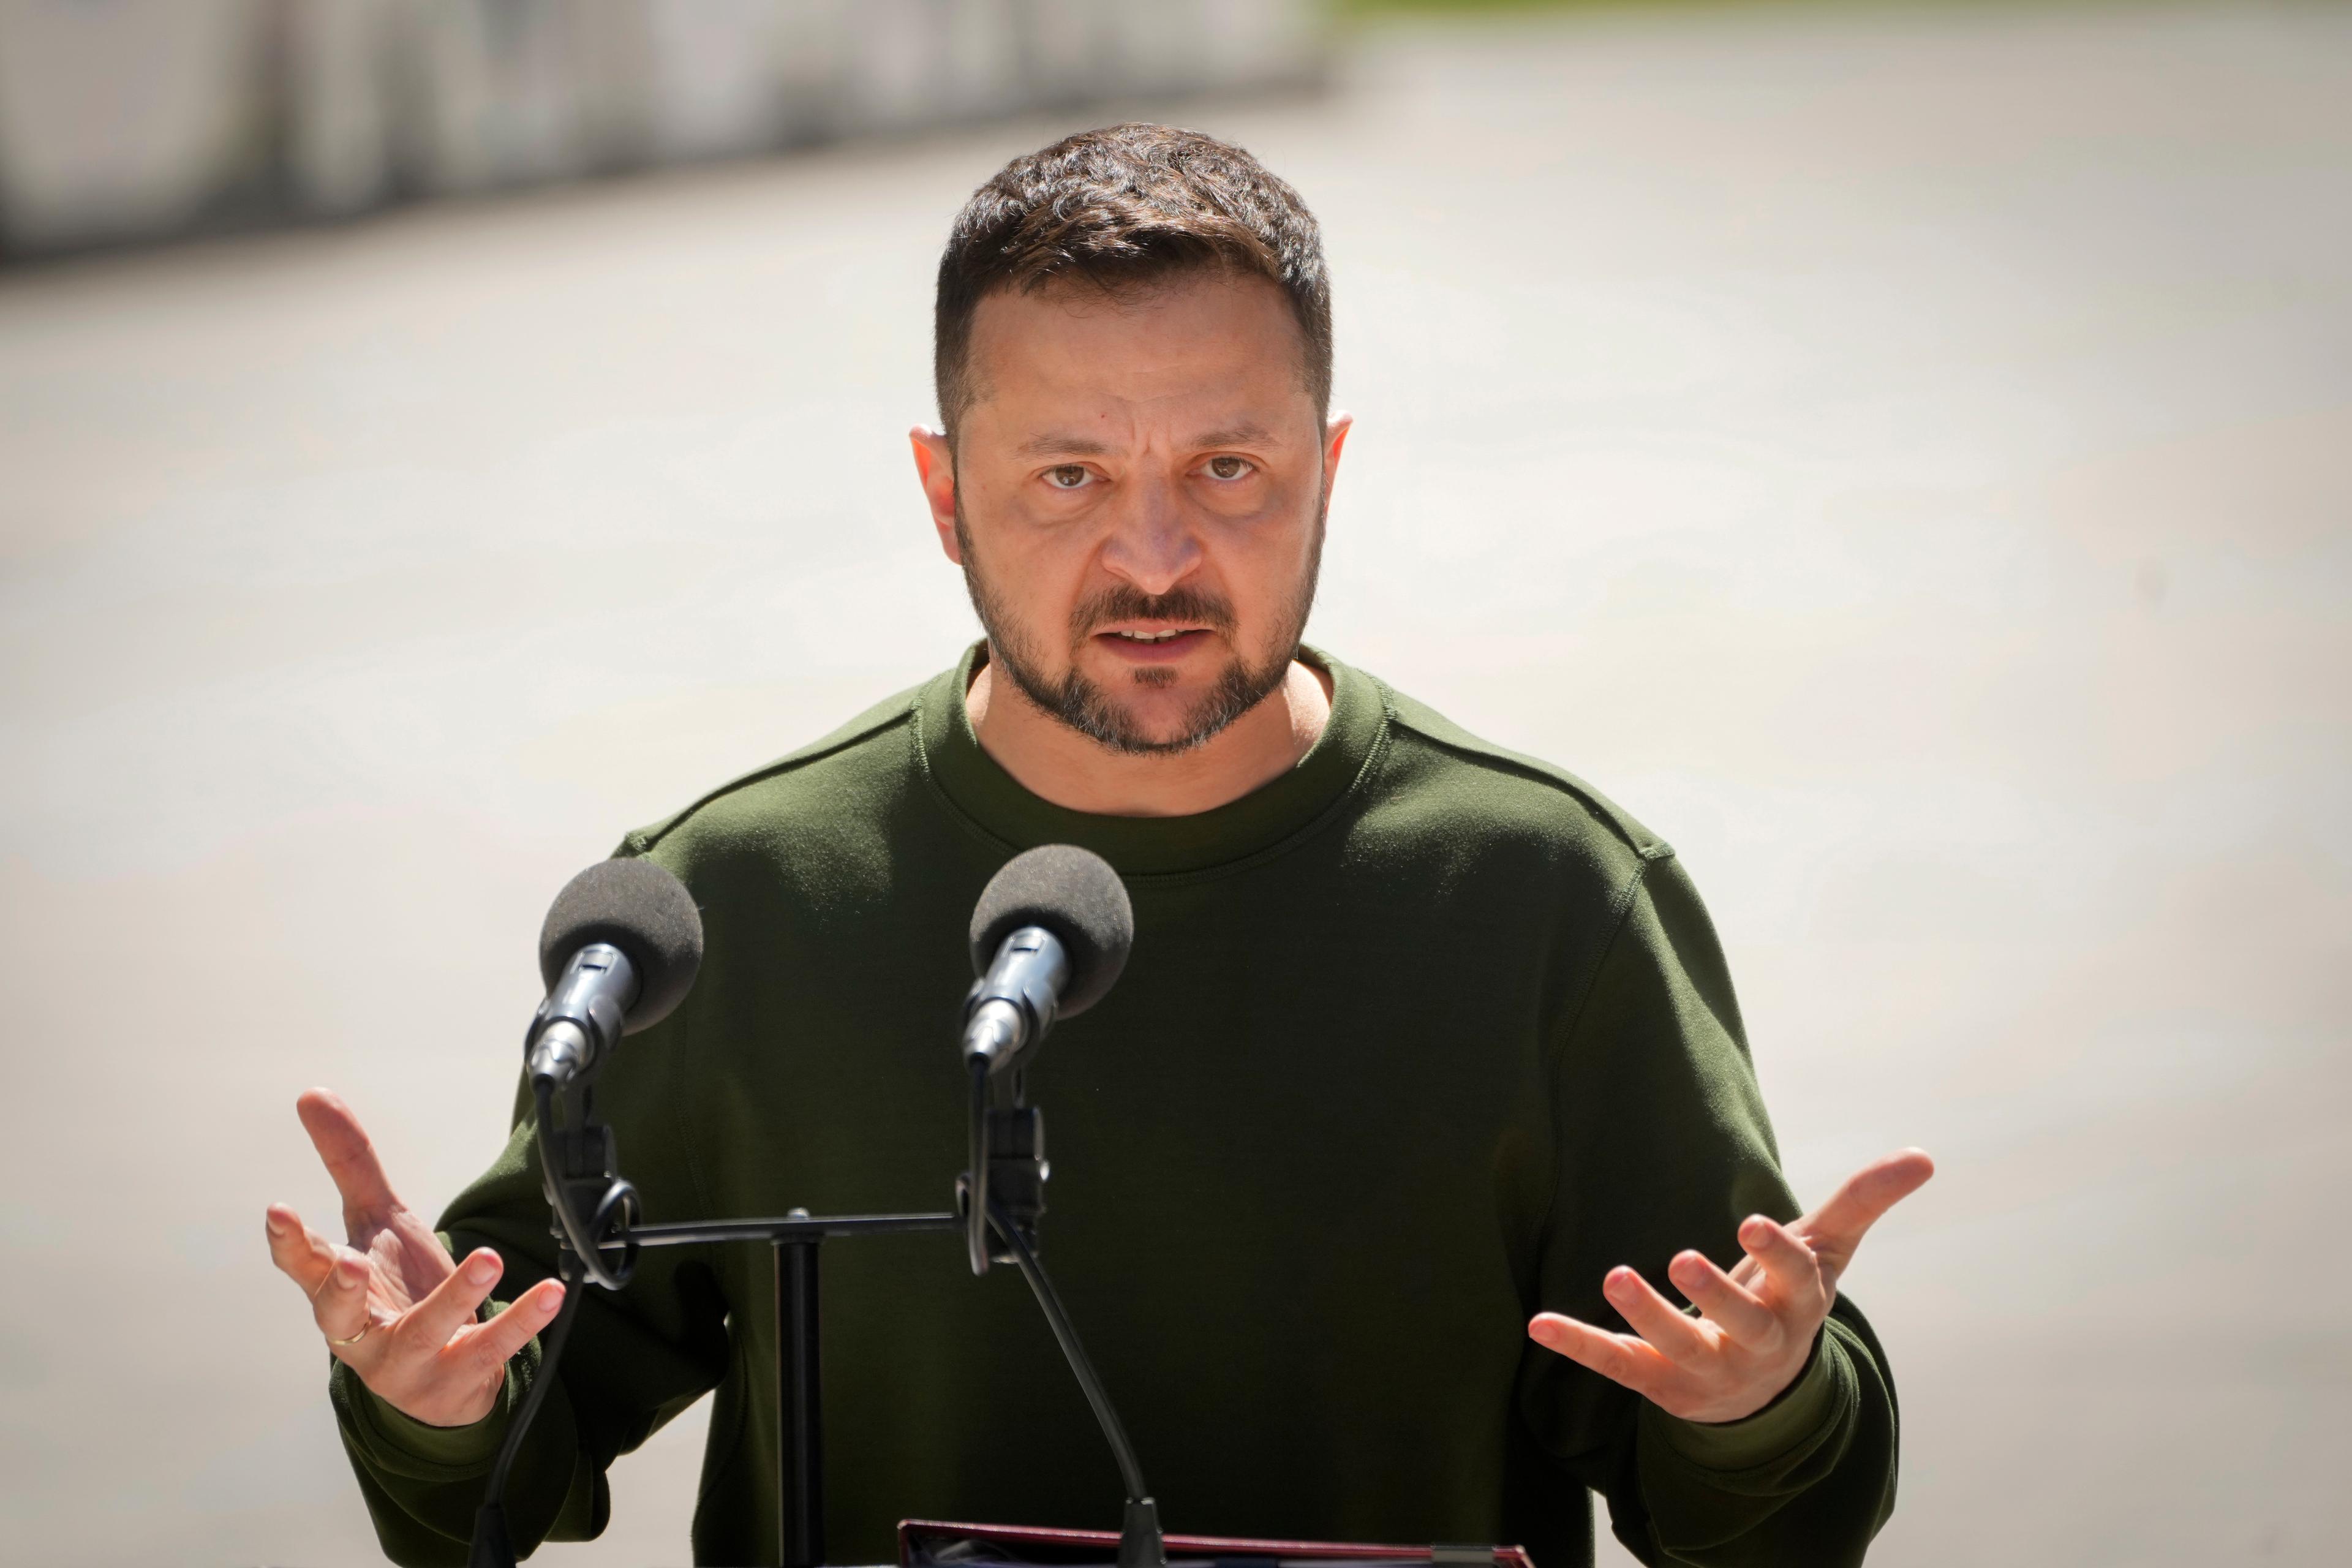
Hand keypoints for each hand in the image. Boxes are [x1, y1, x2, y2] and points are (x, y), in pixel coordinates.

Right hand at [264, 1087, 565, 1427]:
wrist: (437, 1376)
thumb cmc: (394, 1292)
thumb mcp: (376, 1222)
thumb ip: (349, 1163)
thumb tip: (313, 1094)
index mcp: (336, 1292)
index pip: (304, 1267)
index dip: (288, 1243)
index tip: (278, 1212)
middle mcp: (361, 1332)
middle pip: (339, 1313)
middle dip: (340, 1288)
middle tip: (349, 1261)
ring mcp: (408, 1360)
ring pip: (424, 1330)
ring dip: (456, 1296)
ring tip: (487, 1258)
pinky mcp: (458, 1377)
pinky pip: (491, 1349)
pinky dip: (521, 1321)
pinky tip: (551, 1294)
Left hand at [1528, 1147, 1933, 1424]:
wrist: (1761, 1392)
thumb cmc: (1789, 1299)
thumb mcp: (1826, 1250)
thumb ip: (1864, 1201)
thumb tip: (1924, 1156)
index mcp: (1795, 1304)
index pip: (1792, 1278)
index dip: (1773, 1254)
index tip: (1751, 1223)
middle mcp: (1754, 1344)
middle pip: (1740, 1324)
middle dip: (1714, 1295)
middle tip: (1681, 1257)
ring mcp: (1705, 1369)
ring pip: (1675, 1347)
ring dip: (1644, 1315)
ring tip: (1614, 1274)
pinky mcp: (1657, 1382)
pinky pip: (1616, 1365)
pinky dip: (1578, 1345)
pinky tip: (1538, 1324)